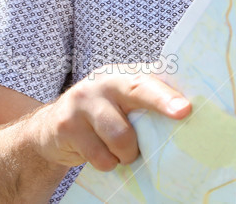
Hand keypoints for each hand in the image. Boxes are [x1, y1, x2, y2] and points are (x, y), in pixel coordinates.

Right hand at [28, 63, 190, 171]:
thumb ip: (148, 100)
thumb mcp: (123, 101)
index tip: (186, 107)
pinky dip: (108, 162)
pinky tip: (103, 154)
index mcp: (125, 74)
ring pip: (120, 135)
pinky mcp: (66, 126)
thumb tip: (186, 115)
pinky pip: (99, 155)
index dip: (168, 93)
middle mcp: (104, 81)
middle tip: (182, 114)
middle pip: (138, 91)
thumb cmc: (102, 113)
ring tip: (125, 153)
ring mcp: (83, 102)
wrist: (50, 126)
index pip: (151, 78)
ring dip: (128, 153)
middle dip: (162, 102)